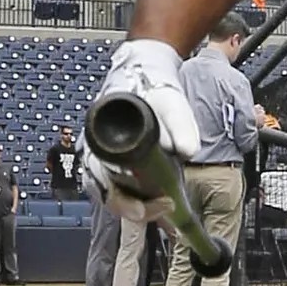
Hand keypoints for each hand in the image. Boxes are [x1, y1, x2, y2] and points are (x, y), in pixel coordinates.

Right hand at [81, 39, 202, 223]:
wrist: (148, 73)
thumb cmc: (151, 86)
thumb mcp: (167, 100)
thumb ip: (178, 123)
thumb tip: (187, 151)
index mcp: (100, 138)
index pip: (100, 180)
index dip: (122, 200)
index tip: (146, 205)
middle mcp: (99, 154)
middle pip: (108, 195)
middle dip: (136, 209)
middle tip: (166, 209)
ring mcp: (111, 161)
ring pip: (118, 196)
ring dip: (142, 207)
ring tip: (169, 212)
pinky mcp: (125, 165)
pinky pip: (128, 191)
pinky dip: (145, 201)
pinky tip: (165, 204)